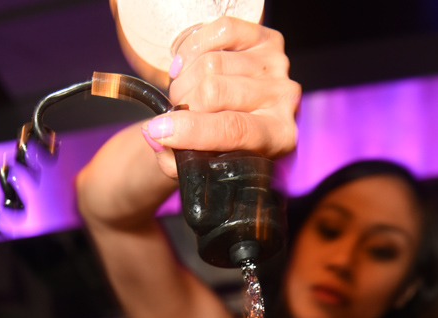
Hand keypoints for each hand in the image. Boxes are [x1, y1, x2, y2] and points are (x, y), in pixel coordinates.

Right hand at [140, 18, 300, 178]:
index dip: (191, 129)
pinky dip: (192, 48)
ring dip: (183, 81)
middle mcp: (283, 99)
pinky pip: (222, 31)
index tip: (159, 132)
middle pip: (214, 91)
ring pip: (212, 63)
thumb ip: (175, 161)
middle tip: (175, 114)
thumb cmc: (220, 149)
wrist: (238, 124)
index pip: (233, 129)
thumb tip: (154, 136)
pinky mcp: (266, 39)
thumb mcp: (201, 166)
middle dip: (181, 104)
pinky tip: (185, 67)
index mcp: (277, 138)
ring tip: (182, 96)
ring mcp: (277, 66)